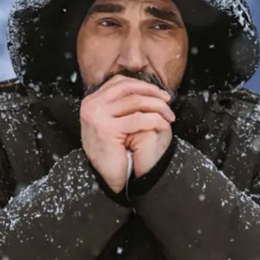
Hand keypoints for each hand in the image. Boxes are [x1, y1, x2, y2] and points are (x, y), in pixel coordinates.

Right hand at [80, 75, 173, 192]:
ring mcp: (97, 116)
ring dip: (158, 107)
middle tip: (167, 101)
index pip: (119, 82)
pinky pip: (139, 119)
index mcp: (91, 101)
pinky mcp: (107, 129)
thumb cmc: (112, 151)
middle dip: (152, 92)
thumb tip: (142, 88)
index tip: (158, 93)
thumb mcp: (111, 121)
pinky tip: (164, 125)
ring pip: (135, 101)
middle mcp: (91, 106)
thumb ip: (119, 104)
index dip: (142, 84)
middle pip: (127, 87)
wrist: (106, 176)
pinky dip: (156, 120)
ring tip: (169, 116)